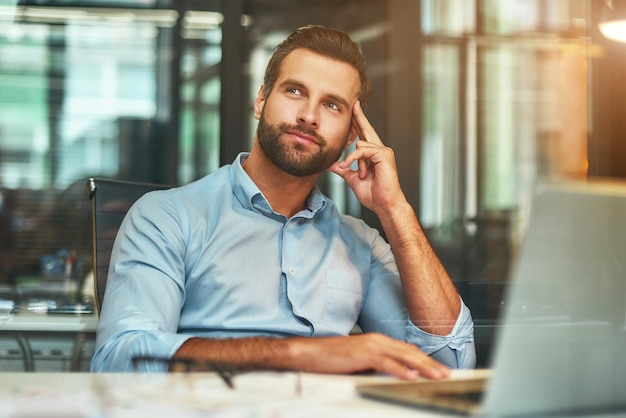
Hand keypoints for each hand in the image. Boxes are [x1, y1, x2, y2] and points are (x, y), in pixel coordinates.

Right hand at [287, 333, 450, 379]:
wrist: (310, 353)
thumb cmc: (333, 359)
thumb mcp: (361, 364)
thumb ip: (379, 367)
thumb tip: (397, 376)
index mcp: (379, 342)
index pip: (408, 351)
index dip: (426, 361)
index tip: (440, 371)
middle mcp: (378, 340)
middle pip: (410, 352)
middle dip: (430, 364)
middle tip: (447, 374)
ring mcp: (371, 345)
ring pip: (403, 356)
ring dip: (422, 366)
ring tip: (437, 376)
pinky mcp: (362, 354)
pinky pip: (385, 362)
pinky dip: (400, 369)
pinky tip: (411, 376)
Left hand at [328, 101, 404, 213]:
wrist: (384, 205)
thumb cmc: (373, 194)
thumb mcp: (352, 178)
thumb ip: (342, 168)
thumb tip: (328, 163)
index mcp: (373, 154)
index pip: (364, 134)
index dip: (358, 121)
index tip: (354, 108)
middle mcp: (380, 149)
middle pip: (366, 128)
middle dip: (359, 116)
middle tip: (353, 102)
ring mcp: (383, 151)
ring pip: (360, 144)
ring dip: (354, 160)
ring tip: (361, 175)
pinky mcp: (384, 155)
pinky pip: (363, 150)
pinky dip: (354, 159)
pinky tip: (352, 169)